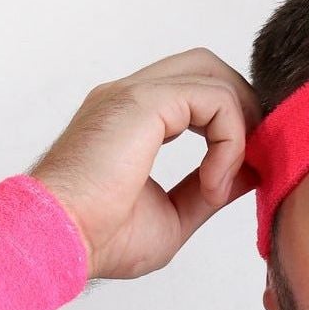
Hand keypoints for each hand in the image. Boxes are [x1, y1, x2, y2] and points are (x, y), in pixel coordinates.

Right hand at [27, 47, 259, 280]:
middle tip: (248, 162)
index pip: (195, 95)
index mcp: (132, 121)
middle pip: (207, 69)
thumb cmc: (99, 238)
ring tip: (224, 179)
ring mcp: (134, 94)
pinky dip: (228, 141)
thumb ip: (210, 188)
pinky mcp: (144, 102)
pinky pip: (214, 99)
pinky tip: (212, 182)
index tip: (237, 177)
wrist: (60, 240)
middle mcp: (131, 98)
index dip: (229, 127)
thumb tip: (248, 173)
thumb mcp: (174, 216)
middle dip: (242, 109)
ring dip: (237, 128)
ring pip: (214, 76)